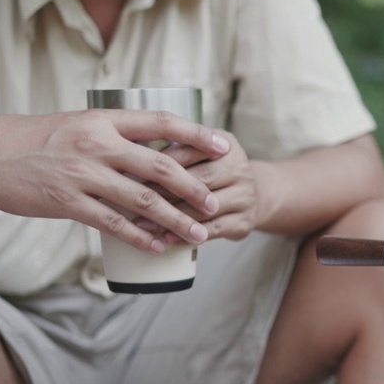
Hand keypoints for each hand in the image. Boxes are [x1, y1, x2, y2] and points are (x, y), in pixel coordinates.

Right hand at [0, 110, 227, 252]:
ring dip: (176, 220)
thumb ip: (111, 134)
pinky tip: (158, 247)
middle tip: (215, 203)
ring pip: (144, 200)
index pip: (162, 122)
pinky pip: (114, 223)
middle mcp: (98, 144)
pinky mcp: (67, 202)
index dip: (197, 135)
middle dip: (195, 187)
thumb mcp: (76, 124)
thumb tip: (150, 146)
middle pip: (161, 166)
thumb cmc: (33, 140)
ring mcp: (83, 175)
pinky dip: (140, 237)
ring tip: (198, 234)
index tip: (225, 146)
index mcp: (104, 119)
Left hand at [135, 129, 258, 245]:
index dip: (162, 162)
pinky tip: (168, 238)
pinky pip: (213, 229)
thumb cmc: (212, 172)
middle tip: (135, 199)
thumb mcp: (200, 153)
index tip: (135, 171)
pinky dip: (188, 235)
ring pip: (205, 207)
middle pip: (200, 179)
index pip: (191, 150)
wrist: (250, 195)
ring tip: (143, 224)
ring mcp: (245, 196)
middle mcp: (240, 168)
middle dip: (165, 191)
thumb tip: (132, 158)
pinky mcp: (244, 221)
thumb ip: (175, 150)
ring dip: (173, 217)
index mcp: (226, 145)